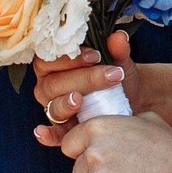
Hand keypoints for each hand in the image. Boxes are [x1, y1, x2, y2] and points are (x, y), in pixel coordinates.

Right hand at [32, 29, 135, 147]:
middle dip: (83, 79)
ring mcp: (53, 108)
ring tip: (80, 99)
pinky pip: (52, 134)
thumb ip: (117, 49)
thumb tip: (119, 37)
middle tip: (111, 75)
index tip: (96, 55)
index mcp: (54, 64)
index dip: (70, 57)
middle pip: (54, 83)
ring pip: (53, 106)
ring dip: (66, 103)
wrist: (129, 98)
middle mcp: (48, 86)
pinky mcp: (63, 131)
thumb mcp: (119, 60)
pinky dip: (46, 135)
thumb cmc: (116, 74)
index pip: (51, 58)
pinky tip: (42, 132)